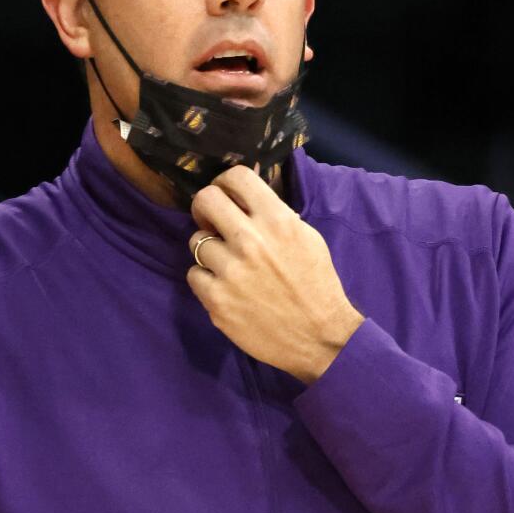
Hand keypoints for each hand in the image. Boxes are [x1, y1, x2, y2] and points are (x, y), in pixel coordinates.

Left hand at [186, 165, 363, 383]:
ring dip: (208, 249)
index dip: (225, 182)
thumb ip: (276, 216)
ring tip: (226, 263)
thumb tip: (245, 201)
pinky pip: (194, 274)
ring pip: (196, 241)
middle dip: (205, 209)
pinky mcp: (217, 300)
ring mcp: (230, 271)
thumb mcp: (307, 238)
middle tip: (211, 221)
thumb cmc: (316, 285)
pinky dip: (206, 279)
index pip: (237, 177)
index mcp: (277, 220)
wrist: (319, 336)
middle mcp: (251, 240)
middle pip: (206, 200)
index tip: (225, 195)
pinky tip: (224, 287)